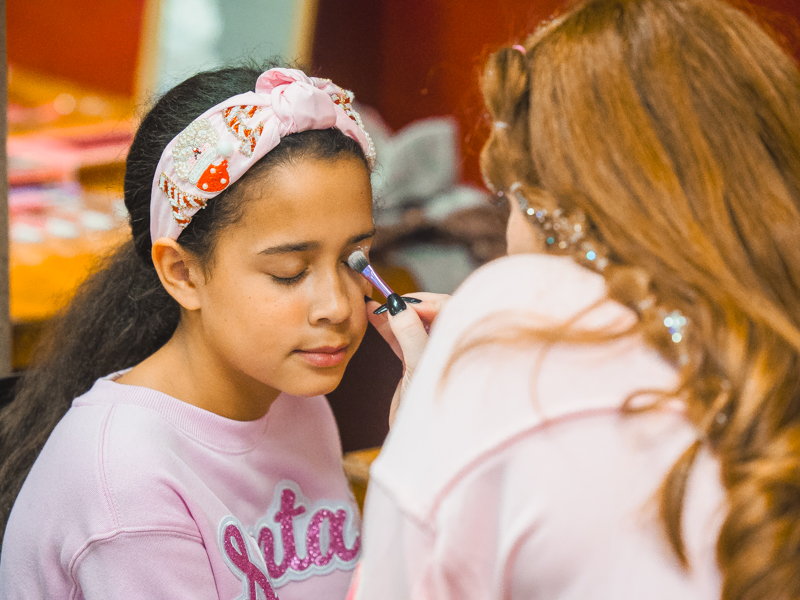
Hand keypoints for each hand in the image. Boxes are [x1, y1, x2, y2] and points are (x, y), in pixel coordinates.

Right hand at [366, 293, 449, 425]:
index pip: (449, 309)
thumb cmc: (434, 406)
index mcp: (462, 344)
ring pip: (414, 326)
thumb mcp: (420, 364)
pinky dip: (390, 329)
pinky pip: (403, 340)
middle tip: (388, 301)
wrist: (421, 443)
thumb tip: (399, 306)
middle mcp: (450, 347)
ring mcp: (432, 357)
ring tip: (375, 306)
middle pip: (431, 314)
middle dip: (409, 305)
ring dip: (396, 315)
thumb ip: (411, 333)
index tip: (403, 302)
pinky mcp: (415, 367)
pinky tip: (375, 318)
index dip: (425, 302)